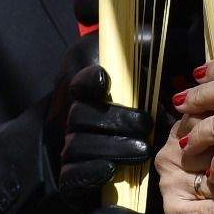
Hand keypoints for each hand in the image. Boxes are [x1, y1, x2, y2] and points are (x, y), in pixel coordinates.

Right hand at [41, 42, 150, 195]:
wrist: (72, 142)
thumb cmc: (115, 102)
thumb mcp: (123, 70)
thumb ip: (137, 53)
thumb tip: (150, 36)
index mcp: (77, 82)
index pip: (78, 79)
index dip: (89, 79)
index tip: (104, 78)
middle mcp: (66, 112)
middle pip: (82, 115)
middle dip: (116, 120)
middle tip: (146, 123)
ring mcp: (63, 144)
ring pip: (80, 145)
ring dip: (113, 147)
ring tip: (144, 149)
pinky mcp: (67, 176)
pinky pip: (73, 174)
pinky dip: (92, 172)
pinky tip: (112, 170)